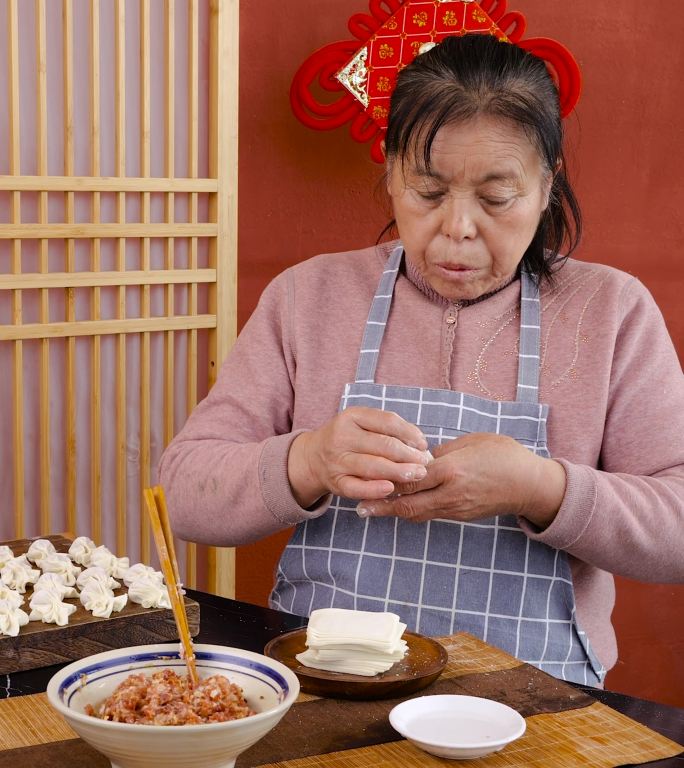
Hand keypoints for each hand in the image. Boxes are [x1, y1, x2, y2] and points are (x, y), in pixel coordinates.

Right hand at [287, 407, 430, 507]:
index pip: (388, 421)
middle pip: (383, 445)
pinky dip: (375, 489)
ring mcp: (337, 460)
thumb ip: (388, 430)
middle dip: (409, 455)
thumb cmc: (348, 439)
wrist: (313, 457)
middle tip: (426, 463)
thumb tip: (421, 445)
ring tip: (417, 475)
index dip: (410, 433)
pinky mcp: (335, 482)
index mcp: (352, 416)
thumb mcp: (362, 424)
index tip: (423, 444)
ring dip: (399, 472)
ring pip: (373, 466)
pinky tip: (391, 489)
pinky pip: (357, 488)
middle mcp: (342, 436)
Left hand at [356, 432, 565, 528]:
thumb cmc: (505, 456)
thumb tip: (419, 457)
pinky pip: (431, 514)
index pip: (412, 477)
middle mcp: (451, 493)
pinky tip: (399, 506)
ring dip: (394, 511)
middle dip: (382, 507)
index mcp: (453, 469)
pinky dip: (412, 510)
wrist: (531, 485)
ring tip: (371, 509)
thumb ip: (443, 451)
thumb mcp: (473, 442)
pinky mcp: (461, 516)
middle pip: (409, 504)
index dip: (387, 480)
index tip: (366, 480)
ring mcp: (456, 508)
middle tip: (358, 507)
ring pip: (417, 513)